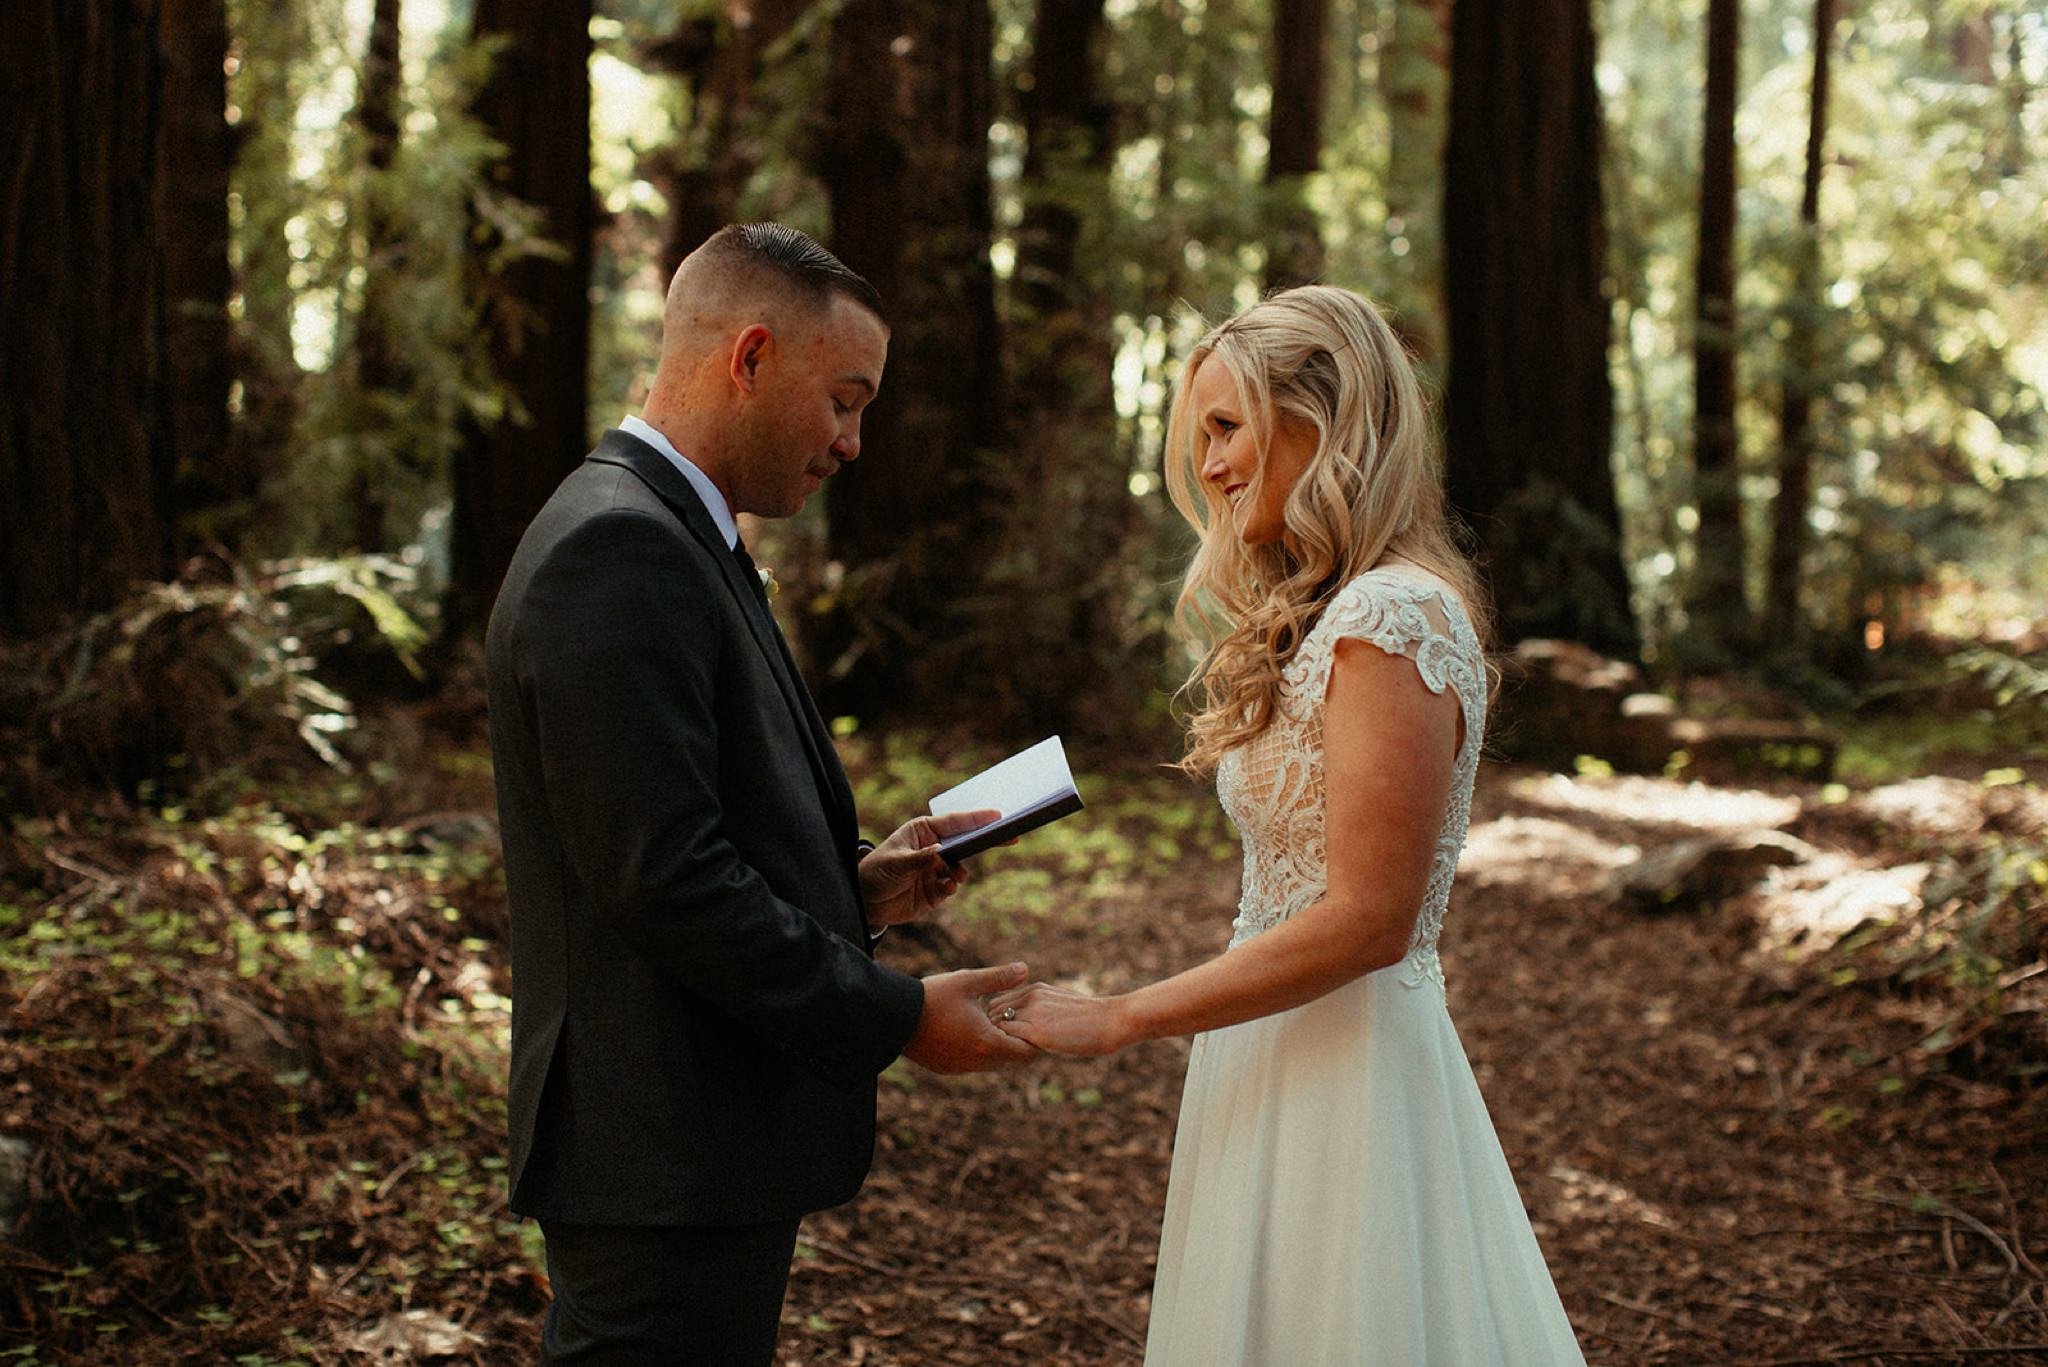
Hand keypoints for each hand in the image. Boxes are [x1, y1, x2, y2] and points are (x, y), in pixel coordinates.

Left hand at [859, 809, 997, 928]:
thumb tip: (941, 853)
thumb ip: (919, 859)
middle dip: (984, 841)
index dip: (976, 818)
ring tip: (956, 876)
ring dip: (961, 872)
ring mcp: (936, 869)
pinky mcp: (935, 890)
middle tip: (1010, 838)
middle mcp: (933, 848)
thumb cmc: (875, 873)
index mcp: (923, 831)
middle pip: (965, 842)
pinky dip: (952, 887)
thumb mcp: (895, 863)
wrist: (865, 903)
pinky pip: (951, 887)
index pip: (954, 822)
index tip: (998, 815)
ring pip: (960, 867)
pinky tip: (946, 888)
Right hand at [902, 963, 1039, 1073]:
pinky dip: (974, 1050)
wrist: (894, 1016)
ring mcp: (959, 1068)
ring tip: (983, 1019)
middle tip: (1005, 1015)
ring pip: (989, 1062)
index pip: (1026, 1053)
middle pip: (1009, 1058)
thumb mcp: (968, 982)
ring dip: (992, 1045)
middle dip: (1012, 1039)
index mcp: (987, 1043)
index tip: (1025, 1020)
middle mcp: (976, 1063)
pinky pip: (970, 1064)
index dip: (1031, 1037)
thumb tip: (1025, 969)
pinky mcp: (945, 1068)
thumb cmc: (933, 997)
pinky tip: (963, 1028)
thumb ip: (1000, 978)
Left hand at [986, 982, 1134, 1057]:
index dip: (997, 1020)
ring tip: (1004, 1055)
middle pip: (992, 1011)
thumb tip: (1036, 1029)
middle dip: (991, 1029)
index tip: (1002, 1037)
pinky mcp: (1036, 1030)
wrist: (1113, 1020)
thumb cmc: (1094, 1020)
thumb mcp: (1064, 1007)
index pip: (999, 1001)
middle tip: (997, 1049)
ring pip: (996, 1024)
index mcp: (1036, 989)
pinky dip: (1005, 1049)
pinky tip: (1013, 1060)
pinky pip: (1006, 1038)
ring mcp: (1032, 1012)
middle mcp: (1030, 996)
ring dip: (996, 1040)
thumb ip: (1045, 1012)